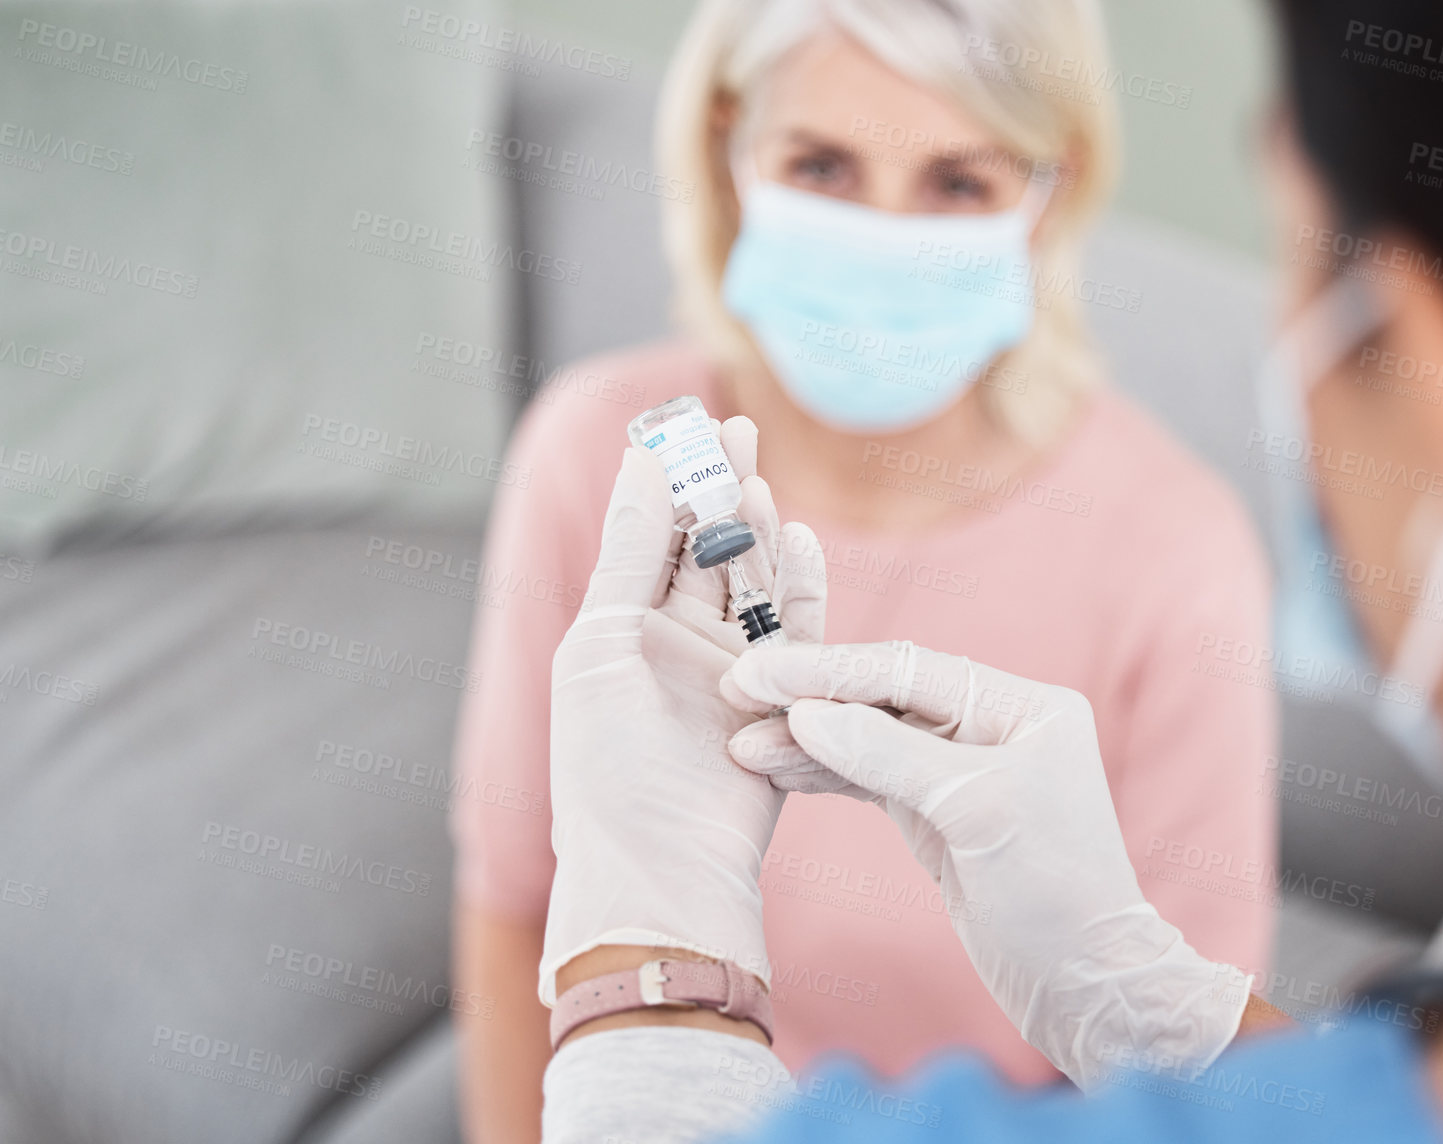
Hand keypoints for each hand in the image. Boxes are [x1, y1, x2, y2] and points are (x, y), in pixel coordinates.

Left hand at [538, 419, 824, 1009]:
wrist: (661, 862)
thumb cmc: (608, 760)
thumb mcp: (602, 641)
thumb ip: (632, 551)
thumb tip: (644, 460)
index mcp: (622, 629)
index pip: (651, 535)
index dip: (670, 480)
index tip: (687, 425)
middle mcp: (677, 644)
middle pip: (708, 548)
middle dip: (721, 490)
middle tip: (740, 432)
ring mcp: (731, 670)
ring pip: (752, 581)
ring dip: (756, 530)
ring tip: (757, 480)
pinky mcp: (781, 696)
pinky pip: (798, 629)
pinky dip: (801, 585)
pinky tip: (799, 539)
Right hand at [719, 642, 1252, 1087]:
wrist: (1083, 983)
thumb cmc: (1053, 892)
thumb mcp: (974, 811)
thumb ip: (888, 753)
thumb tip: (806, 712)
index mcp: (1021, 706)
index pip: (909, 669)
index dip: (829, 669)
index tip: (760, 671)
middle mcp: (993, 727)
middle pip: (884, 696)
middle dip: (809, 697)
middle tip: (734, 691)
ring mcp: (962, 771)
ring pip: (870, 738)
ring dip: (806, 739)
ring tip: (740, 742)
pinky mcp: (939, 815)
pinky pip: (870, 778)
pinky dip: (823, 773)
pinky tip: (774, 767)